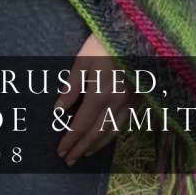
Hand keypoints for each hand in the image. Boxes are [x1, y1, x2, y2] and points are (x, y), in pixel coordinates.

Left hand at [54, 32, 136, 165]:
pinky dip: (112, 135)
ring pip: (112, 132)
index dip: (70, 139)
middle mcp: (116, 104)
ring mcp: (129, 103)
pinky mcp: (137, 100)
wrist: (134, 34)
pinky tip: (106, 137)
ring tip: (85, 153)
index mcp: (100, 95)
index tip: (60, 150)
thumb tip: (58, 109)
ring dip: (97, 145)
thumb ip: (72, 86)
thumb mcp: (83, 60)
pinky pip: (123, 124)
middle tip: (69, 160)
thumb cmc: (104, 44)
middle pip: (96, 133)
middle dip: (81, 148)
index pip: (81, 125)